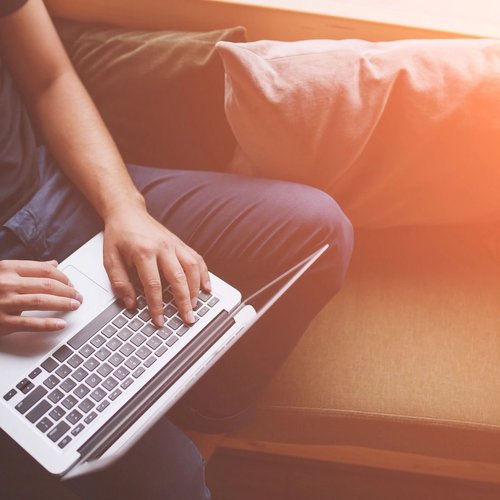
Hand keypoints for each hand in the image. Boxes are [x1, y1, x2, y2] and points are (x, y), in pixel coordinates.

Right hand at [0, 260, 82, 335]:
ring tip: (74, 306)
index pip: (44, 270)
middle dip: (68, 291)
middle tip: (77, 296)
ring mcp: (4, 303)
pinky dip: (48, 324)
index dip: (63, 277)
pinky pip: (30, 323)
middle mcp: (7, 284)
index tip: (71, 283)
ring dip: (63, 303)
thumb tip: (54, 264)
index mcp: (7, 269)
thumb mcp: (3, 273)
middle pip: (47, 285)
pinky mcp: (2, 322)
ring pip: (42, 301)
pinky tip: (61, 324)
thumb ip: (28, 269)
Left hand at [103, 206, 210, 326]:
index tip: (160, 320)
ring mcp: (174, 244)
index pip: (153, 284)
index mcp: (143, 252)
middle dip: (184, 301)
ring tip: (195, 305)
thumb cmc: (119, 235)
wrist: (128, 212)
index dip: (157, 306)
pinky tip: (206, 287)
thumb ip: (120, 283)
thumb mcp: (110, 259)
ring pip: (192, 268)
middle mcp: (163, 247)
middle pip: (178, 278)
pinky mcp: (180, 243)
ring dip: (196, 289)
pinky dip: (204, 274)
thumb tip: (131, 304)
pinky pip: (197, 259)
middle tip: (188, 318)